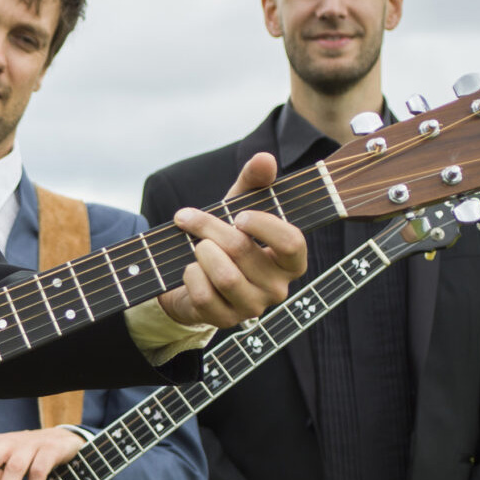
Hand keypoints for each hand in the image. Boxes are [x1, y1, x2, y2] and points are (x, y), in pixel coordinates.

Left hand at [157, 154, 310, 329]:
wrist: (191, 277)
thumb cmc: (224, 239)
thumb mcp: (237, 206)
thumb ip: (253, 182)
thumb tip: (265, 158)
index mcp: (290, 260)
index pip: (292, 243)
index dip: (264, 225)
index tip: (239, 215)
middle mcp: (278, 287)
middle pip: (243, 250)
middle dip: (209, 228)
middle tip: (188, 218)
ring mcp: (252, 307)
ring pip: (225, 276)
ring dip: (200, 253)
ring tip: (195, 246)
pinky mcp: (225, 321)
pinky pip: (204, 295)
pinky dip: (189, 276)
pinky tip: (189, 269)